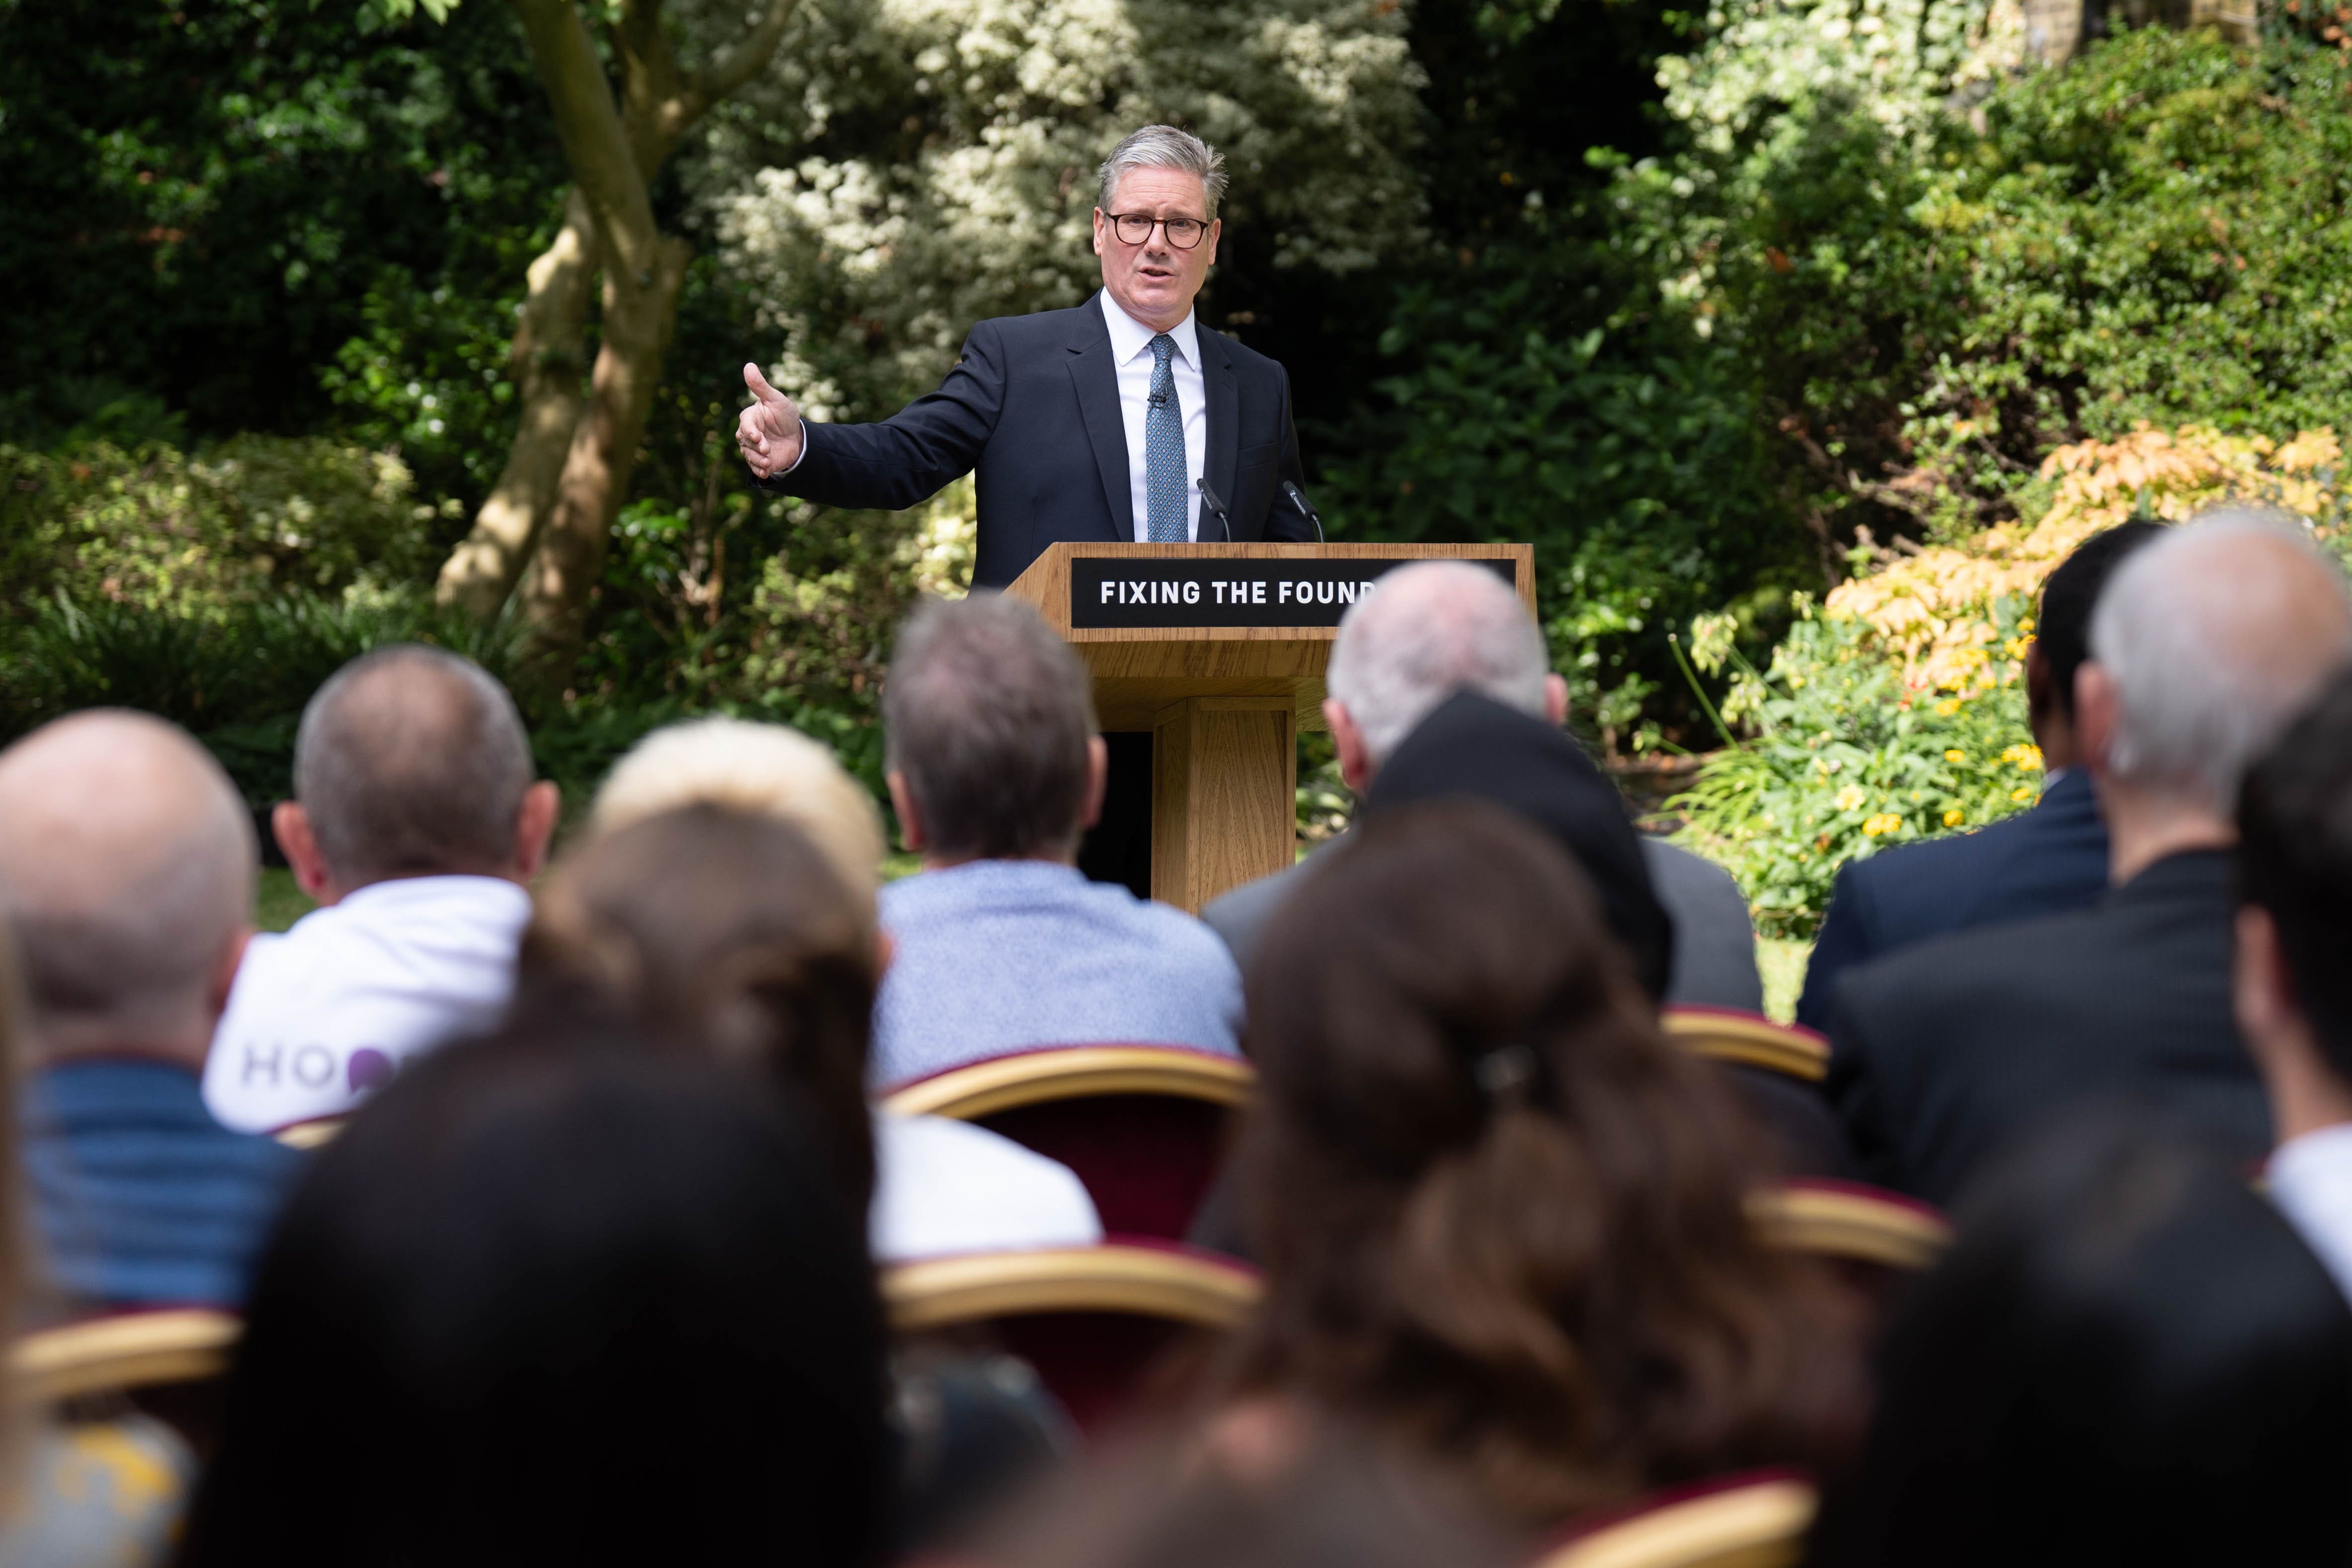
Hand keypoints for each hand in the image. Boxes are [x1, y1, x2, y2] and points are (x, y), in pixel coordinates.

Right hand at [736, 362, 803, 478]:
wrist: (796, 437)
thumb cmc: (784, 415)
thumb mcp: (776, 399)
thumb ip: (761, 386)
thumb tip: (748, 365)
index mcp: (750, 418)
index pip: (746, 425)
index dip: (750, 431)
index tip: (757, 436)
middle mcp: (748, 434)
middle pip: (745, 442)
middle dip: (755, 447)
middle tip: (767, 449)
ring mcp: (752, 449)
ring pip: (749, 456)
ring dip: (758, 461)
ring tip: (768, 462)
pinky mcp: (759, 461)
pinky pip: (755, 468)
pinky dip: (759, 471)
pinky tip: (765, 473)